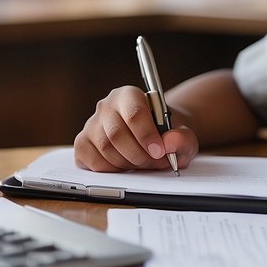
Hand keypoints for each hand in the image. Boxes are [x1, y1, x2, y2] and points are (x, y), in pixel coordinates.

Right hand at [73, 85, 198, 171]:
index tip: (160, 151)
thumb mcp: (183, 135)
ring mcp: (91, 125)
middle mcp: (106, 106)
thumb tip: (169, 143)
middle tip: (155, 163)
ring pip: (105, 149)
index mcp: (129, 95)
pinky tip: (126, 166)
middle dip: (139, 155)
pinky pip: (93, 163)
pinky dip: (112, 170)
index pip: (134, 113)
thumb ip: (182, 138)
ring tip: (145, 163)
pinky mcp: (82, 144)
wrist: (155, 137)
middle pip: (117, 134)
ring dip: (128, 163)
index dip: (147, 135)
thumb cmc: (166, 134)